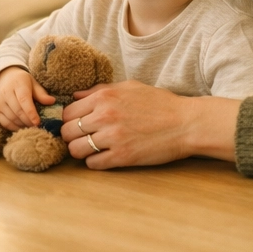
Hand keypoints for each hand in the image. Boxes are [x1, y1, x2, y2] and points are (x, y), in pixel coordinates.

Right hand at [0, 66, 54, 130]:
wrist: (2, 78)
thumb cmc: (21, 81)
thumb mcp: (33, 83)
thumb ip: (41, 93)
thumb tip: (52, 101)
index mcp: (17, 83)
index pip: (23, 99)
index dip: (30, 112)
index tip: (38, 122)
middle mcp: (5, 92)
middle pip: (18, 111)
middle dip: (29, 121)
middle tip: (38, 127)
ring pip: (12, 118)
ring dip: (23, 125)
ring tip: (32, 127)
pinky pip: (5, 123)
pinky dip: (15, 128)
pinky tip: (23, 127)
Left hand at [59, 80, 239, 168]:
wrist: (186, 123)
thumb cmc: (159, 103)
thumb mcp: (128, 87)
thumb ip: (99, 90)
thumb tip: (75, 96)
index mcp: (103, 97)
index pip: (67, 112)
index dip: (69, 120)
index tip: (77, 125)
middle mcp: (104, 116)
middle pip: (67, 132)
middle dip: (71, 137)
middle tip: (82, 139)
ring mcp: (113, 137)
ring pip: (76, 150)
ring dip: (81, 152)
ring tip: (92, 150)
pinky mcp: (123, 157)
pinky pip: (93, 164)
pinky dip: (95, 163)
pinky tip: (104, 158)